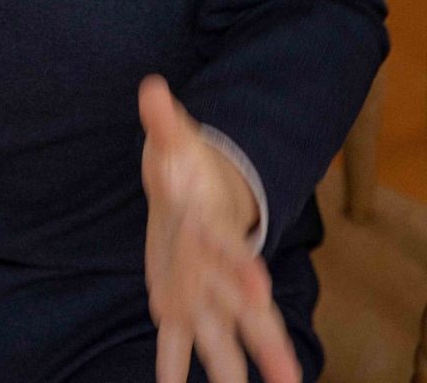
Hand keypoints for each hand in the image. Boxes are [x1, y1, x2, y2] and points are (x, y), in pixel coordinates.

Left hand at [138, 75, 302, 382]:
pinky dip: (171, 368)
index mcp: (216, 226)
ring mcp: (199, 289)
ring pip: (222, 337)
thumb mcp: (174, 138)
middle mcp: (217, 267)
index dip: (245, 268)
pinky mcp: (174, 301)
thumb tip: (151, 88)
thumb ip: (163, 119)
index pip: (235, 249)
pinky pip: (175, 341)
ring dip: (232, 370)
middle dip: (268, 343)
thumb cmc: (188, 162)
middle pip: (248, 309)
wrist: (190, 183)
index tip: (259, 288)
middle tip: (290, 379)